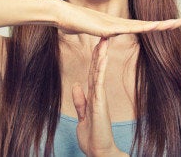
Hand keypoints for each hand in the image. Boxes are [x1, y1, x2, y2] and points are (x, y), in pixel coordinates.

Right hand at [54, 0, 180, 36]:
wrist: (59, 14)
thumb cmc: (69, 22)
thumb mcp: (86, 30)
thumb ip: (93, 32)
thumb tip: (95, 34)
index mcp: (114, 26)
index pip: (138, 27)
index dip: (153, 26)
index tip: (167, 25)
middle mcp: (116, 23)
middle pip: (144, 24)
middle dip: (163, 24)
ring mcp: (112, 24)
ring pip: (140, 25)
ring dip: (158, 25)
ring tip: (174, 24)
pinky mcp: (106, 27)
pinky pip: (127, 29)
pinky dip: (141, 27)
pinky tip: (152, 27)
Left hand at [72, 38, 128, 156]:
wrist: (99, 152)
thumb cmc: (93, 138)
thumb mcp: (82, 117)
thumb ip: (80, 101)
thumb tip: (76, 86)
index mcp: (93, 97)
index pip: (93, 74)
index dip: (94, 59)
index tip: (97, 45)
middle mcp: (98, 95)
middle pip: (97, 69)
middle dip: (99, 53)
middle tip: (103, 35)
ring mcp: (100, 98)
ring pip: (100, 72)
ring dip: (101, 56)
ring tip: (104, 41)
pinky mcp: (100, 103)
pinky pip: (99, 82)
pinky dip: (101, 69)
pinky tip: (102, 58)